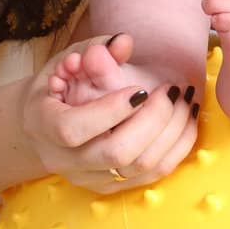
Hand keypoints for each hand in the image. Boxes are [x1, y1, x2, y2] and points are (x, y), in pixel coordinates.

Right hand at [22, 33, 198, 193]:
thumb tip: (124, 42)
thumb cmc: (57, 88)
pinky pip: (153, 175)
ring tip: (185, 99)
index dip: (110, 110)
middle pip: (115, 153)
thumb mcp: (67, 60)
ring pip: (139, 167)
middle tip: (171, 89)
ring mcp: (89, 177)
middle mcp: (64, 160)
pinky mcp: (112, 186)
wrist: (45, 130)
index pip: (73, 130)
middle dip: (153, 119)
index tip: (140, 88)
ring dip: (173, 131)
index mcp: (43, 125)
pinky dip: (177, 146)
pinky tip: (186, 118)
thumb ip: (95, 49)